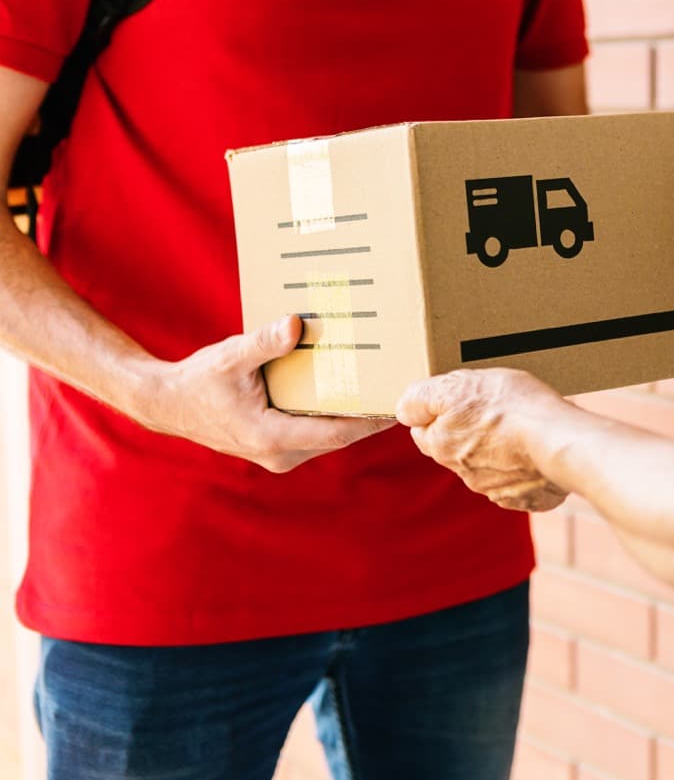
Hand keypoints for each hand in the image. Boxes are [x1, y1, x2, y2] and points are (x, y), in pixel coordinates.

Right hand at [135, 315, 393, 471]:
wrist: (168, 404)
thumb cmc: (198, 381)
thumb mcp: (230, 357)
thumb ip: (264, 342)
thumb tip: (294, 324)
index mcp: (272, 437)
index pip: (337, 434)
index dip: (371, 422)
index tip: (399, 405)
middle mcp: (280, 454)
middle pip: (340, 437)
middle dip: (369, 416)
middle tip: (400, 389)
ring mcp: (279, 455)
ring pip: (330, 438)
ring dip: (354, 418)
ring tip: (382, 391)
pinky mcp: (278, 449)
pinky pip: (316, 435)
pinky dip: (334, 418)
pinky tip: (350, 396)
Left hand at [396, 368, 569, 511]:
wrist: (558, 442)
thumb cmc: (511, 408)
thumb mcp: (458, 384)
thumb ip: (423, 397)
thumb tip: (404, 409)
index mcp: (442, 446)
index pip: (423, 431)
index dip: (437, 413)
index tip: (458, 402)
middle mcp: (464, 474)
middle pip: (456, 451)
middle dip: (467, 433)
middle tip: (492, 411)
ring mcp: (496, 490)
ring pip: (488, 467)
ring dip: (497, 451)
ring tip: (521, 430)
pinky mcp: (526, 499)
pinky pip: (519, 483)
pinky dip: (524, 470)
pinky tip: (537, 452)